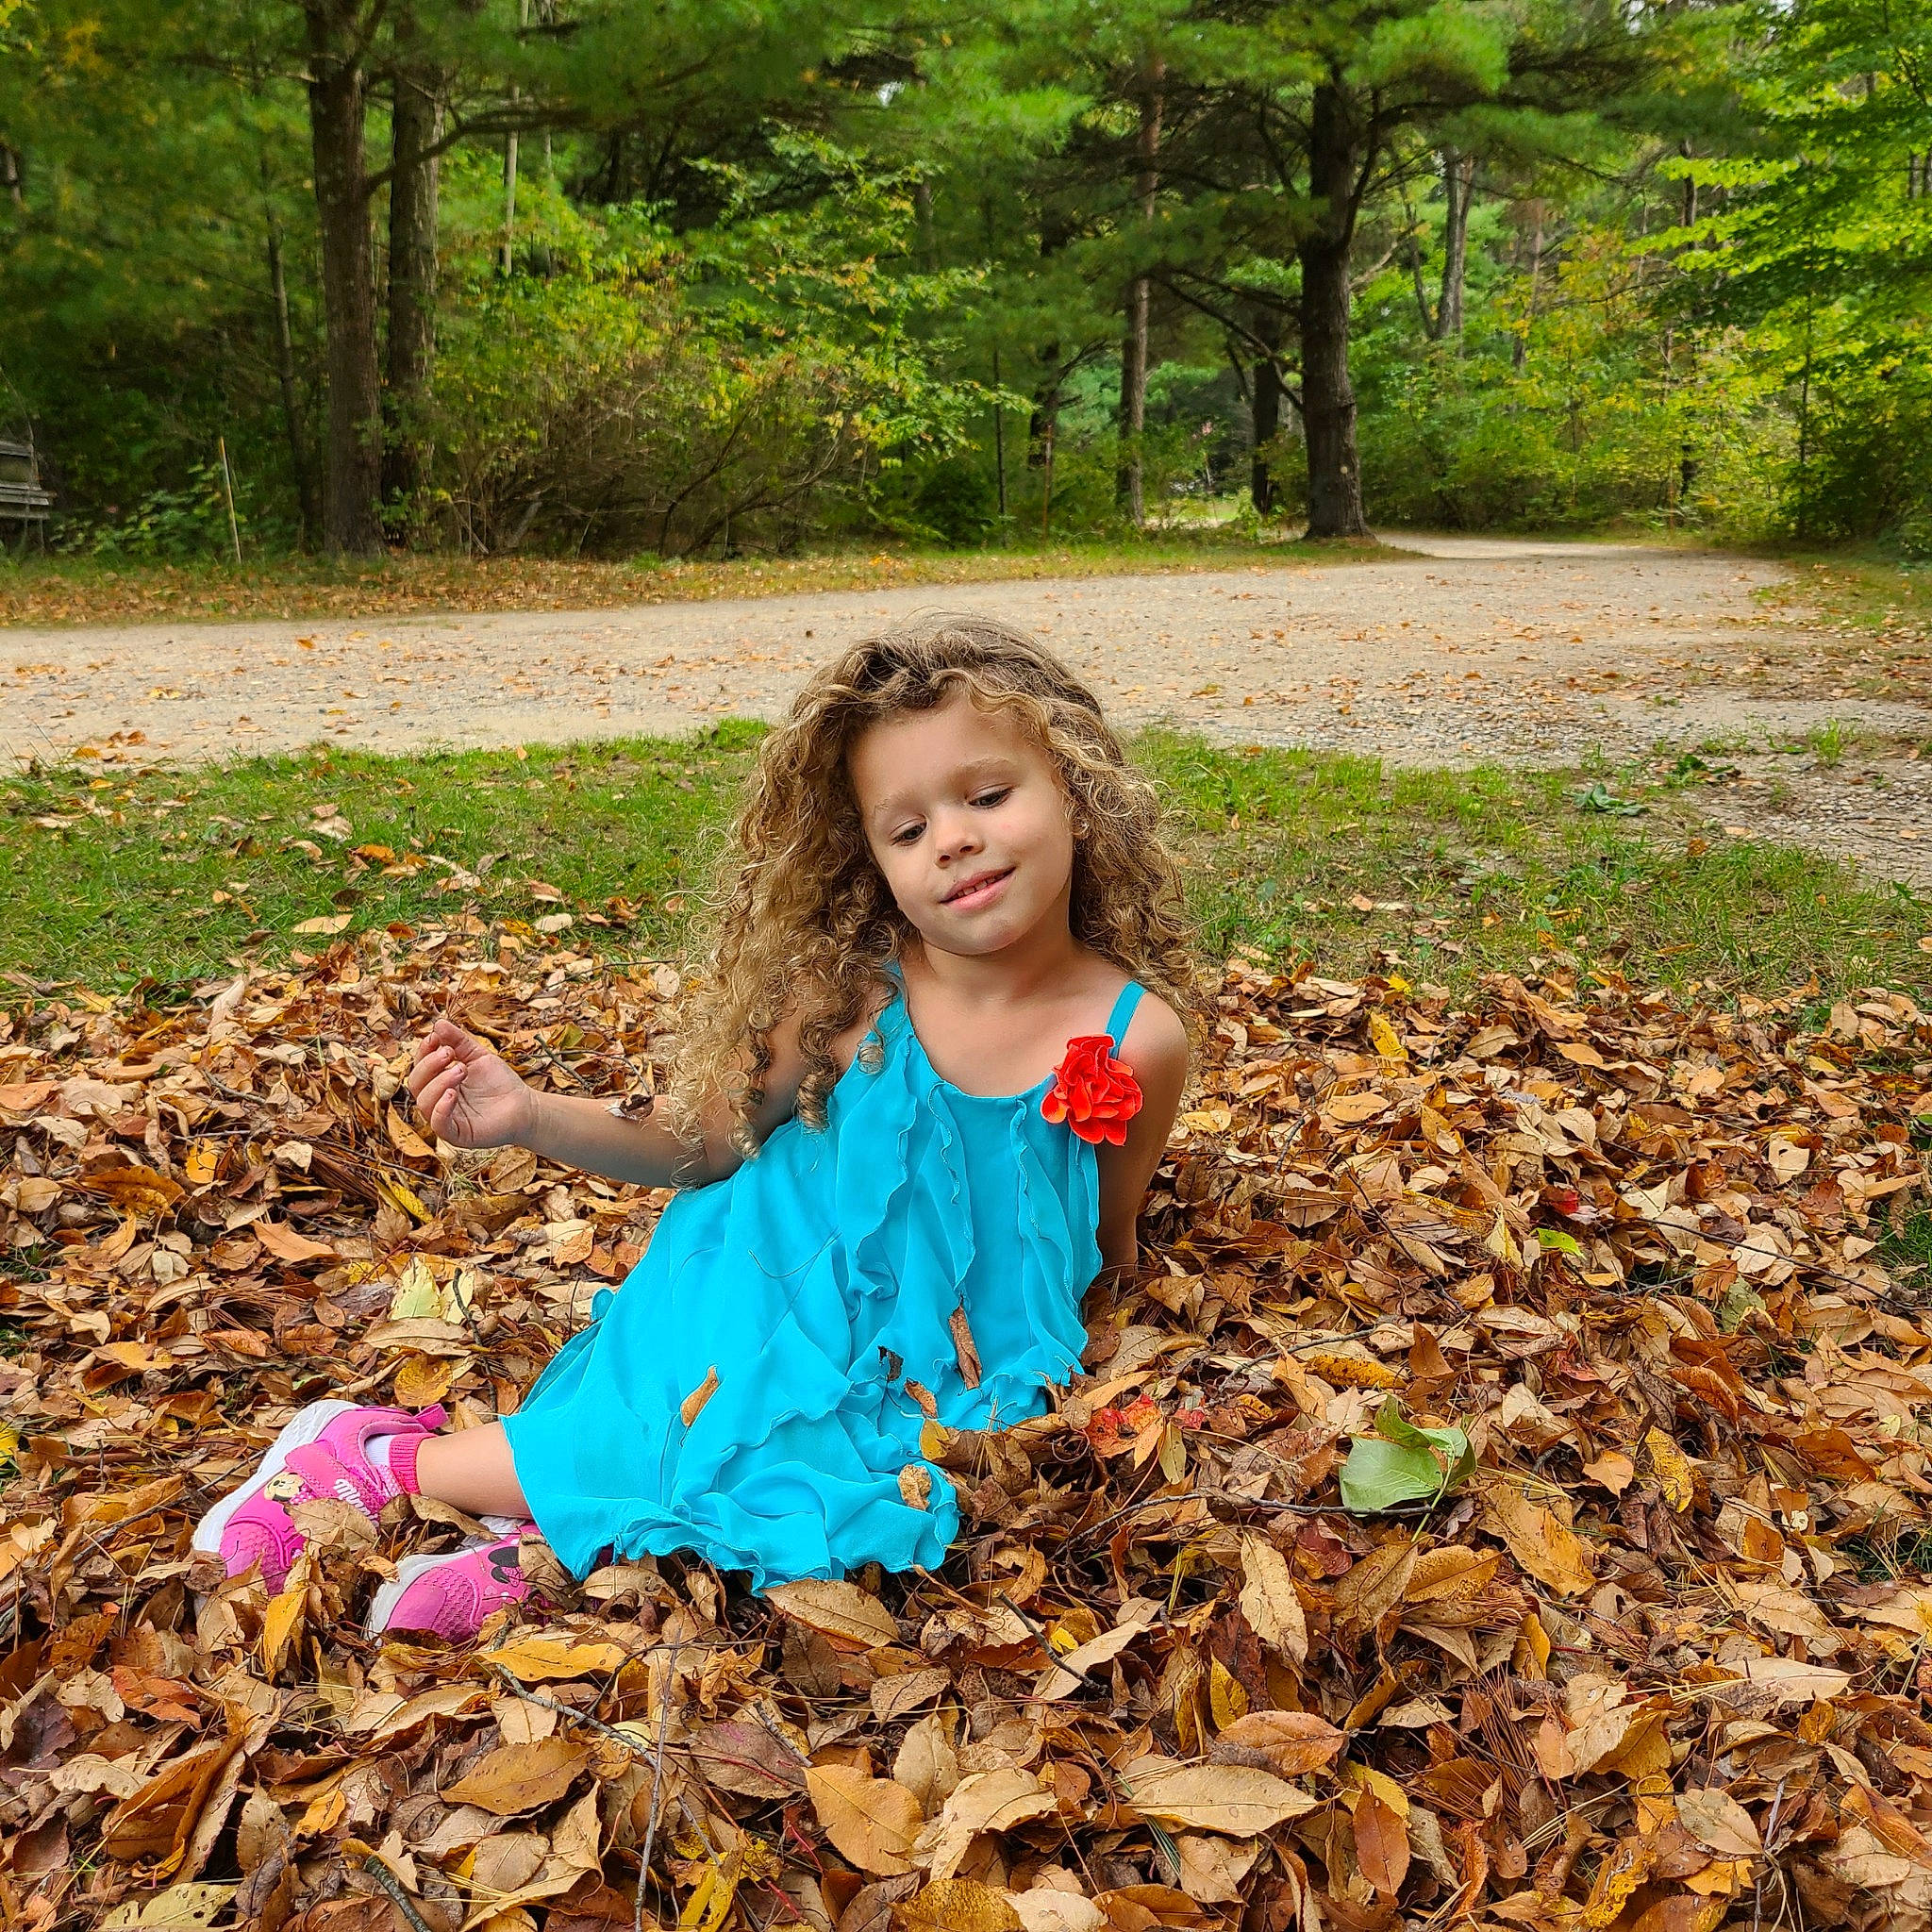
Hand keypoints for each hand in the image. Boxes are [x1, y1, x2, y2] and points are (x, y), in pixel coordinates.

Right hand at [408, 1017, 537, 1150]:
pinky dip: (440, 1109)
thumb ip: (459, 1041)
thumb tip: (438, 1024)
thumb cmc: (499, 1082)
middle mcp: (437, 1100)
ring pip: (424, 1103)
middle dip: (430, 1065)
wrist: (524, 1105)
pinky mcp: (457, 1135)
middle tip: (450, 1054)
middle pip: (416, 1083)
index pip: (419, 1067)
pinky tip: (452, 1094)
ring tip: (462, 1070)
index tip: (435, 1038)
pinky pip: (439, 1125)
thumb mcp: (478, 1056)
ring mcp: (447, 1118)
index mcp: (439, 1082)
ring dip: (439, 1083)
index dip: (423, 1052)